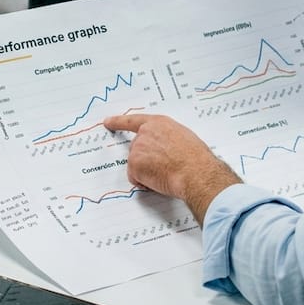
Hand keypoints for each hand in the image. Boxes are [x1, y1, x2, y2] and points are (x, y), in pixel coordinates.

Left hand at [104, 113, 240, 222]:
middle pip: (136, 149)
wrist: (195, 172)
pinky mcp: (134, 164)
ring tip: (166, 173)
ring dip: (147, 172)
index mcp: (158, 123)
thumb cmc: (195, 158)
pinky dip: (144, 183)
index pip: (133, 121)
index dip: (119, 122)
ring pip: (136, 165)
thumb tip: (164, 148)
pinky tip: (159, 180)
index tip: (108, 122)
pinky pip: (135, 178)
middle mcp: (144, 133)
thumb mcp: (183, 137)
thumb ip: (167, 138)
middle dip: (146, 160)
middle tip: (165, 167)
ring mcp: (137, 149)